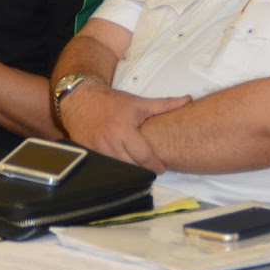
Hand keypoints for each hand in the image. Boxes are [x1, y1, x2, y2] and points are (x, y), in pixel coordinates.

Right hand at [60, 82, 189, 171]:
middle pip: (132, 166)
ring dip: (130, 170)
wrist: (81, 100)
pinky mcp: (88, 154)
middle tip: (152, 168)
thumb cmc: (112, 102)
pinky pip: (105, 167)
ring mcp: (97, 150)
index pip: (144, 156)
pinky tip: (123, 166)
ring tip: (139, 168)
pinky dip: (115, 168)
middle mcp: (109, 143)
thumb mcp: (139, 103)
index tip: (162, 167)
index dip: (155, 165)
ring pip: (119, 169)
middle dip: (144, 169)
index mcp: (124, 130)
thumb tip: (187, 100)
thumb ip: (164, 105)